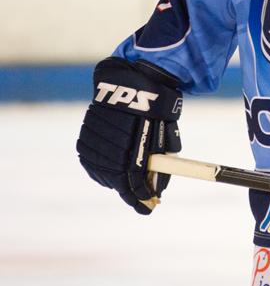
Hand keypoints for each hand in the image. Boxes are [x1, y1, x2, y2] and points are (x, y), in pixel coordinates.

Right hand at [77, 57, 181, 214]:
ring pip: (101, 167)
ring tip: (123, 184)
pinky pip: (88, 156)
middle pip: (116, 175)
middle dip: (127, 190)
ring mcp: (99, 131)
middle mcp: (115, 134)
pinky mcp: (88, 127)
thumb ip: (160, 161)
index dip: (139, 195)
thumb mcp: (165, 134)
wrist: (137, 78)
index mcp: (137, 137)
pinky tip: (108, 169)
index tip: (147, 207)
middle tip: (138, 199)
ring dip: (112, 179)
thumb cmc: (156, 110)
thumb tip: (156, 191)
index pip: (133, 176)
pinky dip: (99, 167)